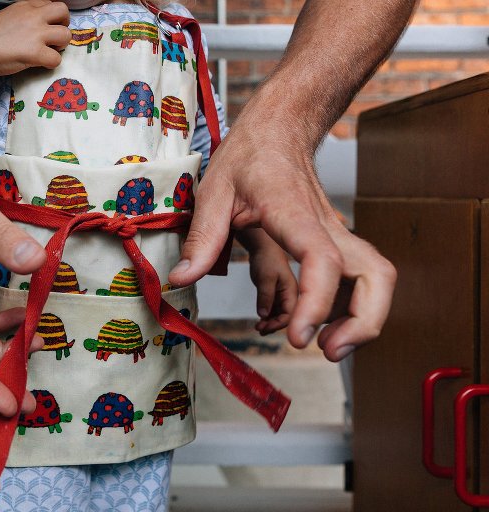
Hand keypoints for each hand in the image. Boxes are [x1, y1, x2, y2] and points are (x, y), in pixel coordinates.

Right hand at [0, 0, 71, 78]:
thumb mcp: (9, 16)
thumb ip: (26, 16)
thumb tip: (40, 24)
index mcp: (26, 6)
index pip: (51, 4)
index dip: (52, 18)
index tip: (45, 28)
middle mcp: (33, 16)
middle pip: (63, 12)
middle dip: (64, 25)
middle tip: (54, 38)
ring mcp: (36, 34)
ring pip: (66, 35)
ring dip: (60, 46)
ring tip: (48, 51)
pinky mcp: (36, 53)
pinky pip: (57, 59)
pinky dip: (51, 63)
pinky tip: (40, 63)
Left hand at [169, 124, 395, 361]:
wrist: (280, 128)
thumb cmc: (250, 153)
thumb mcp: (214, 190)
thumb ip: (201, 237)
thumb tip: (182, 279)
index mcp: (293, 212)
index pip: (321, 260)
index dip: (316, 303)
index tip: (301, 337)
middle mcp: (325, 226)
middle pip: (375, 276)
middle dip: (364, 323)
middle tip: (327, 350)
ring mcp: (335, 235)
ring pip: (375, 280)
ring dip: (359, 321)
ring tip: (319, 345)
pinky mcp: (333, 243)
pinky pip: (353, 281)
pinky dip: (340, 309)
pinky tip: (305, 323)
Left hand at [237, 229, 296, 335]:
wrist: (263, 246)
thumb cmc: (266, 257)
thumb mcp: (264, 277)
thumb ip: (265, 296)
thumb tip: (263, 315)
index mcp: (294, 290)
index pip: (292, 315)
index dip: (278, 324)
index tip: (264, 327)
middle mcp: (293, 295)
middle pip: (288, 318)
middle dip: (274, 325)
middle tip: (259, 328)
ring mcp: (286, 295)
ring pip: (282, 316)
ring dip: (270, 323)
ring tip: (258, 326)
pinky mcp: (279, 295)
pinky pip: (277, 310)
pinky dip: (269, 317)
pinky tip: (260, 320)